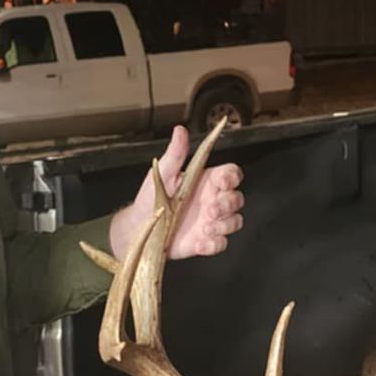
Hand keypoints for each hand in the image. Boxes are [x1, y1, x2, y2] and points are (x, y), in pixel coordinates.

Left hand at [108, 125, 244, 261]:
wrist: (139, 226)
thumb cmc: (151, 197)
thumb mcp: (162, 173)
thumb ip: (175, 154)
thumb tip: (180, 131)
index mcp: (206, 181)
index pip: (231, 175)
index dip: (233, 178)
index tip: (222, 182)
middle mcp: (212, 200)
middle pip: (237, 199)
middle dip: (228, 204)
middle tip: (210, 209)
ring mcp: (211, 222)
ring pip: (234, 221)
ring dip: (224, 225)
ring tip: (205, 228)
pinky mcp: (205, 241)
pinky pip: (221, 243)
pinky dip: (215, 244)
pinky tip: (200, 242)